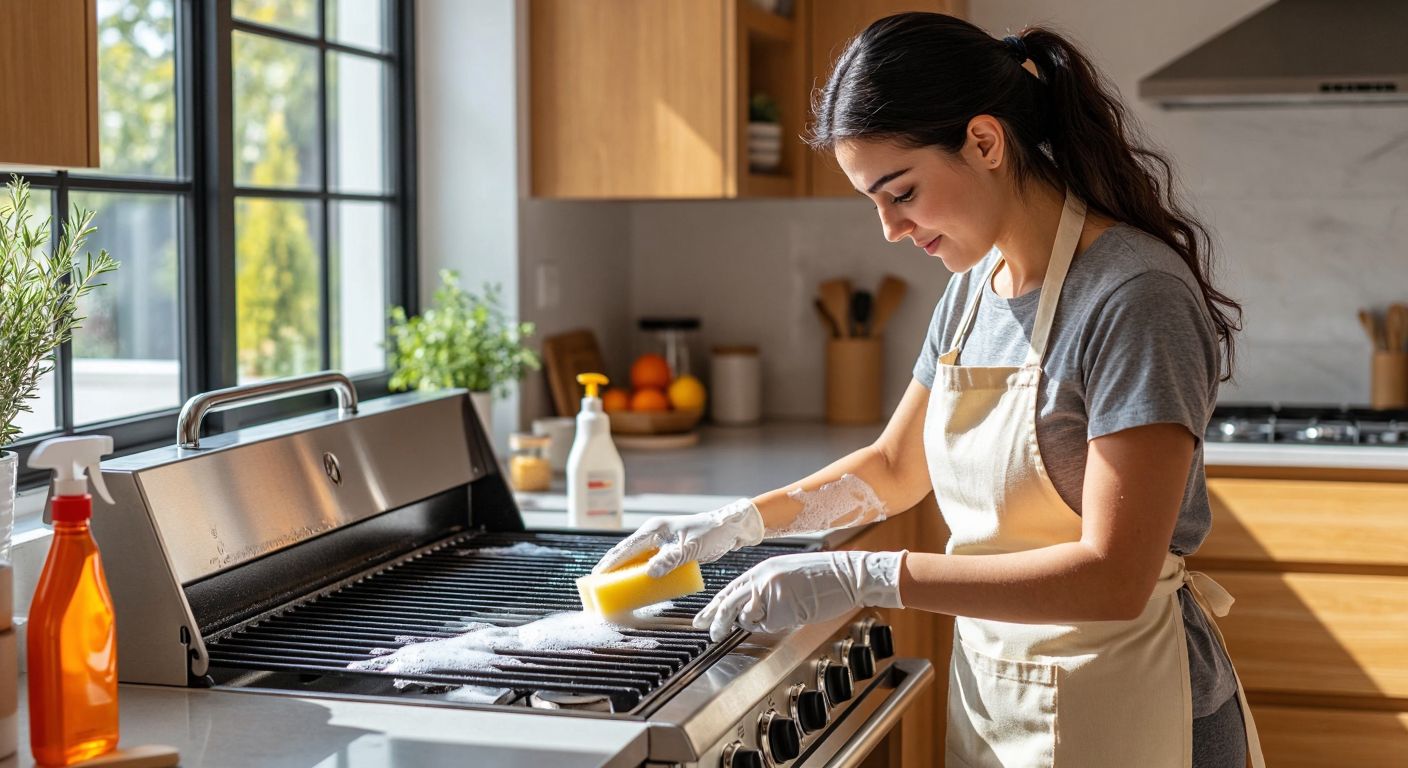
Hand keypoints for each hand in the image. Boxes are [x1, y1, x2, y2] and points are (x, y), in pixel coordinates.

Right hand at [593, 498, 765, 577]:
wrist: (729, 528)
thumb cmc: (711, 533)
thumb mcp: (691, 548)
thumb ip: (671, 560)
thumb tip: (649, 573)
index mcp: (654, 529)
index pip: (626, 548)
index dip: (610, 563)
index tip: (597, 576)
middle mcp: (653, 534)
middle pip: (625, 552)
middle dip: (610, 567)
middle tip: (595, 584)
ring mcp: (660, 542)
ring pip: (635, 558)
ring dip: (623, 571)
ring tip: (610, 587)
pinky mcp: (667, 550)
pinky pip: (647, 562)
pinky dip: (639, 573)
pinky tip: (635, 584)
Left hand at [693, 550, 906, 640]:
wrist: (849, 574)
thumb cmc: (824, 576)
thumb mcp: (786, 574)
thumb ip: (764, 587)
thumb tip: (746, 610)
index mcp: (762, 568)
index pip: (729, 589)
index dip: (713, 607)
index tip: (702, 619)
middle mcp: (762, 577)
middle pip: (728, 604)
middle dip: (717, 622)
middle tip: (711, 634)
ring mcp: (771, 592)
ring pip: (750, 618)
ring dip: (761, 621)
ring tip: (786, 609)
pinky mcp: (783, 607)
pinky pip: (770, 625)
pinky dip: (779, 624)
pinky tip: (797, 610)